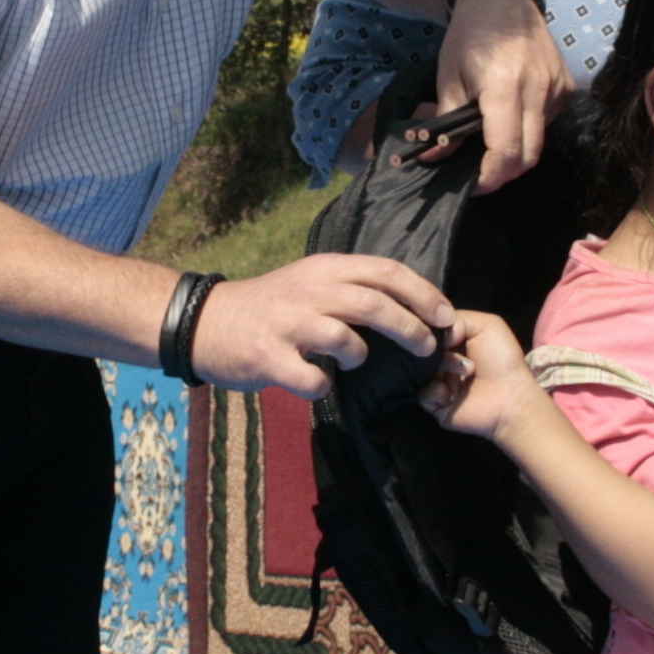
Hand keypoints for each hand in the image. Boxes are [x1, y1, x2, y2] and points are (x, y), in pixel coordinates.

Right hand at [189, 254, 453, 399]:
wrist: (207, 322)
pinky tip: (318, 383)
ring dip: (361, 355)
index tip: (446, 315)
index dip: (423, 293)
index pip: (386, 271)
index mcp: (325, 268)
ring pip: (344, 338)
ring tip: (355, 361)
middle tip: (427, 348)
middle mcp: (309, 290)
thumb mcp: (310, 281)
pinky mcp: (268, 357)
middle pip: (374, 303)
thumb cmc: (270, 306)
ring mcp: (287, 324)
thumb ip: (352, 288)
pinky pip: (311, 378)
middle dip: (411, 327)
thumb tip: (408, 304)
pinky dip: (322, 385)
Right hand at [420, 314, 538, 448]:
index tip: (444, 333)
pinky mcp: (436, 405)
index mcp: (454, 343)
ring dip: (442, 369)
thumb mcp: (487, 325)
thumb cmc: (502, 359)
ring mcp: (438, 383)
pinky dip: (436, 391)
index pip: (430, 332)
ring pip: (420, 371)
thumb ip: (455, 319)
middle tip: (458, 355)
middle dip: (439, 350)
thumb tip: (433, 332)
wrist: (509, 396)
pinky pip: (422, 394)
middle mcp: (443, 362)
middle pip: (422, 350)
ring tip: (465, 374)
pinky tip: (452, 393)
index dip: (433, 330)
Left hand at [432, 0, 569, 192]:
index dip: (490, 177)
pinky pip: (550, 122)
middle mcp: (538, 88)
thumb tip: (433, 160)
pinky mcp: (567, 84)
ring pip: (541, 140)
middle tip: (480, 174)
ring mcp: (558, 86)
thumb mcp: (448, 78)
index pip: (506, 150)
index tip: (472, 185)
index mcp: (504, 86)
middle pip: (529, 156)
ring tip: (491, 143)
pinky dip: (530, 129)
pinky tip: (511, 117)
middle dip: (504, 173)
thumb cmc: (468, 35)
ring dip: (517, 150)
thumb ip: (445, 122)